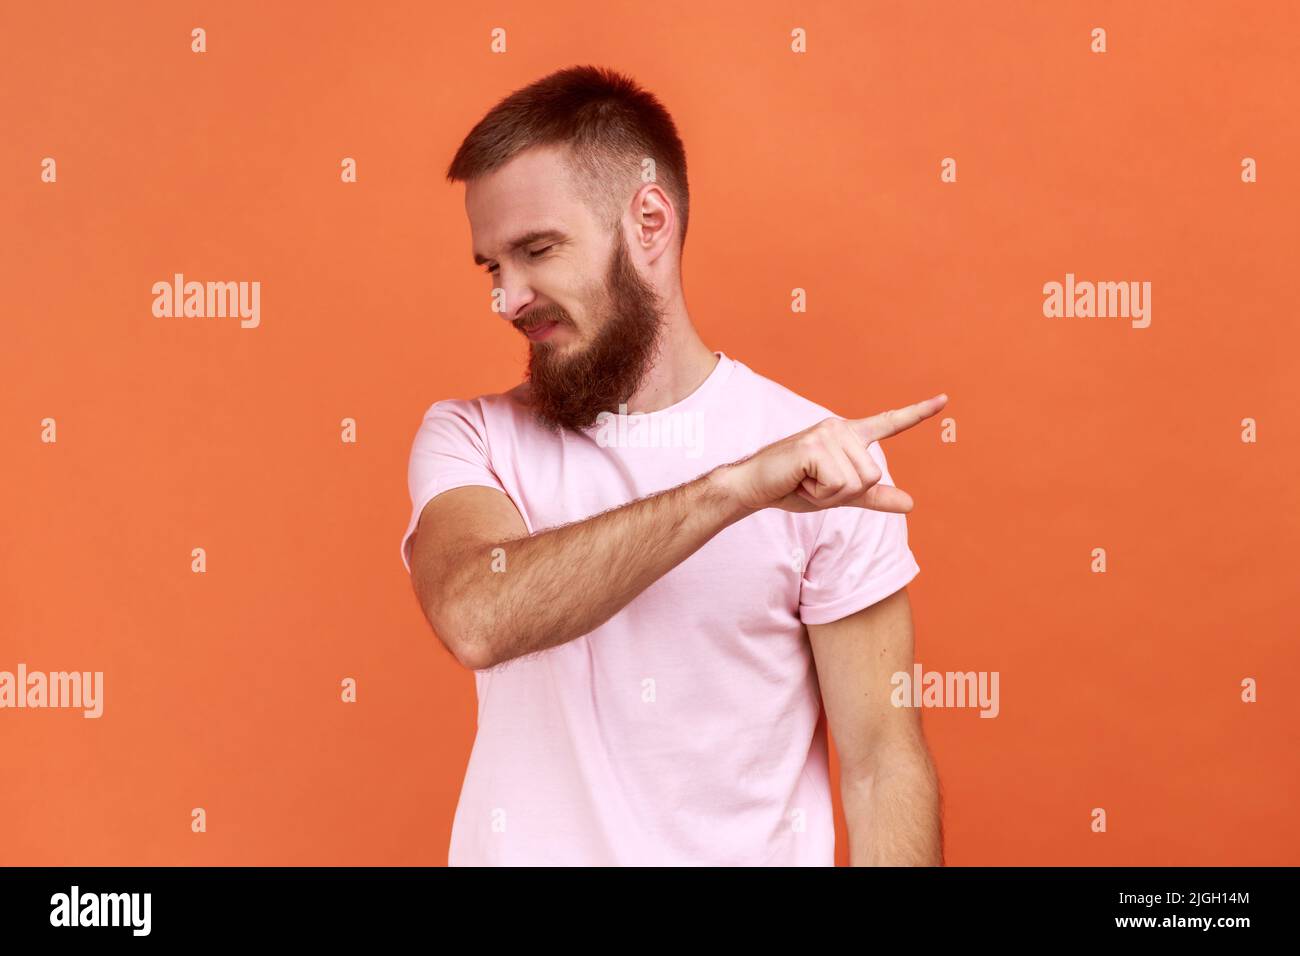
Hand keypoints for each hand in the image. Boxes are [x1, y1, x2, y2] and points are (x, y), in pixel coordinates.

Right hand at [715, 394, 947, 513]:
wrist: (755, 487)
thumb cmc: (794, 487)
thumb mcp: (840, 496)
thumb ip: (874, 498)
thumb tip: (911, 503)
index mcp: (849, 437)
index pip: (889, 423)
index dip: (918, 413)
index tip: (945, 399)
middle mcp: (841, 429)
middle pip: (872, 475)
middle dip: (844, 493)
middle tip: (814, 483)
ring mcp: (827, 434)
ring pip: (857, 482)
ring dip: (830, 494)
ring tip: (806, 481)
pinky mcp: (814, 446)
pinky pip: (838, 484)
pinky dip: (819, 494)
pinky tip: (800, 480)